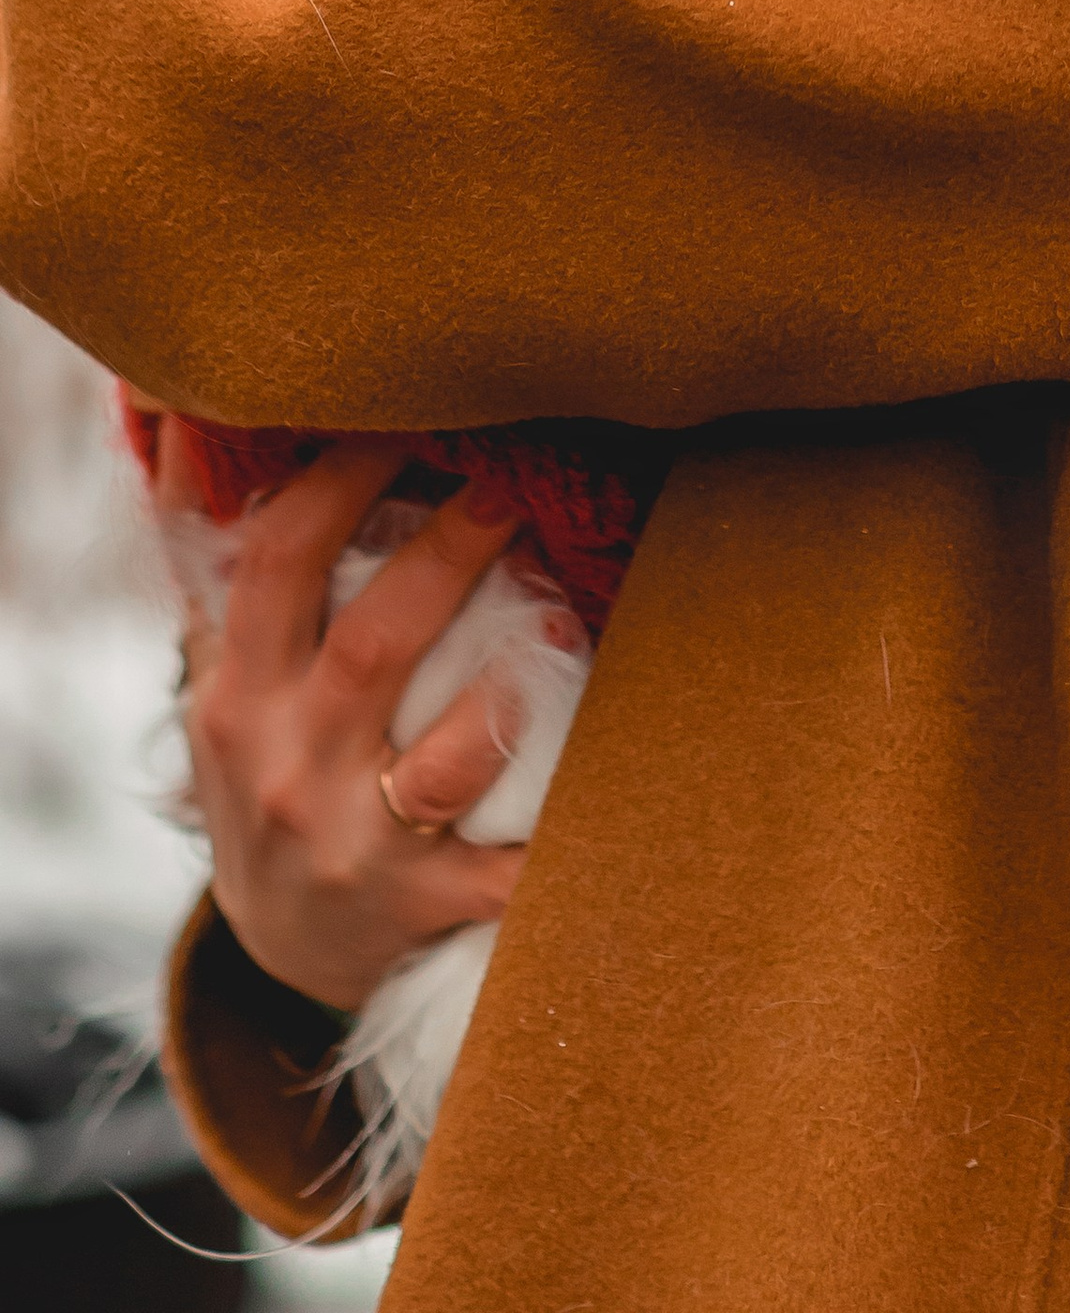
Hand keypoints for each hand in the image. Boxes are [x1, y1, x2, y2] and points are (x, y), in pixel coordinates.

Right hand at [162, 427, 533, 1015]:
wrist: (281, 945)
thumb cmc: (268, 763)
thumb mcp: (226, 672)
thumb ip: (221, 557)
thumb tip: (179, 405)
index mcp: (239, 693)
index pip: (277, 567)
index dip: (338, 480)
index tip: (404, 412)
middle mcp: (288, 767)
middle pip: (372, 647)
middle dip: (446, 556)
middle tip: (514, 480)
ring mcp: (356, 843)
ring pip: (437, 762)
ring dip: (503, 688)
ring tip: (566, 611)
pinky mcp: (424, 905)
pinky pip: (500, 869)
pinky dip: (550, 835)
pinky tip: (609, 782)